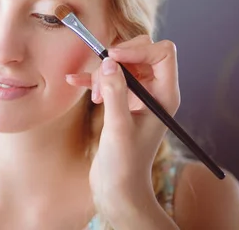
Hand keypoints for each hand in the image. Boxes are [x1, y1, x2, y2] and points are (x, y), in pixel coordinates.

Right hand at [66, 35, 180, 226]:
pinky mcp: (122, 101)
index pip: (163, 53)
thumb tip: (109, 62)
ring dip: (103, 74)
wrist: (118, 188)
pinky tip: (74, 81)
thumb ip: (115, 92)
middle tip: (101, 81)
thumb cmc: (125, 164)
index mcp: (164, 95)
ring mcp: (138, 96)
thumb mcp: (118, 126)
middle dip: (117, 61)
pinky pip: (109, 79)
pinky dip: (93, 79)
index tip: (113, 59)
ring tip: (94, 97)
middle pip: (141, 53)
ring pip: (122, 64)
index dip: (138, 49)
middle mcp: (155, 92)